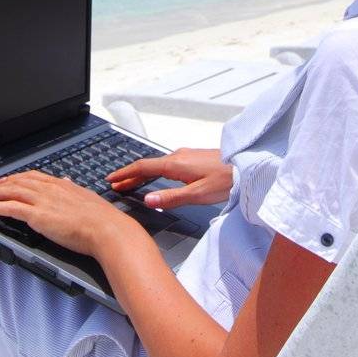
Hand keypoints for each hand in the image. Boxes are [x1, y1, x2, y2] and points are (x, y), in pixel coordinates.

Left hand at [0, 171, 135, 258]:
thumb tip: (68, 182)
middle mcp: (50, 190)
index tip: (11, 179)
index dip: (20, 178)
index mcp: (63, 185)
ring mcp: (43, 202)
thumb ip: (74, 191)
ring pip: (12, 192)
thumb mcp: (87, 198)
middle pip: (20, 182)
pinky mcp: (38, 216)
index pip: (35, 177)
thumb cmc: (102, 219)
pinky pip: (11, 209)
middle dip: (2, 183)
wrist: (106, 228)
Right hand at [108, 148, 232, 208]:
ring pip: (156, 165)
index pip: (142, 167)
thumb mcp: (197, 195)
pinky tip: (156, 179)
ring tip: (130, 184)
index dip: (125, 174)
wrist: (246, 167)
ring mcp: (185, 156)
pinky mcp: (192, 159)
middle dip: (129, 175)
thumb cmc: (225, 181)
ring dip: (141, 174)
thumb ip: (171, 198)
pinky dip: (153, 172)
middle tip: (116, 185)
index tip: (111, 179)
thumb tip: (147, 200)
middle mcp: (178, 156)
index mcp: (175, 164)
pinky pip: (165, 165)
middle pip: (147, 166)